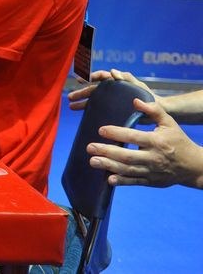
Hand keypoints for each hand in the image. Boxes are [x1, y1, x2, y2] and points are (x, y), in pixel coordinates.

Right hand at [68, 68, 155, 110]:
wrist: (158, 112)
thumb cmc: (151, 98)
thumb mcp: (139, 87)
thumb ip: (128, 79)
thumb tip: (113, 71)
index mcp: (118, 82)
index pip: (102, 77)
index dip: (91, 77)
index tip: (82, 80)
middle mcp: (113, 90)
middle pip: (94, 89)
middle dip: (82, 92)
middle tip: (70, 97)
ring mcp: (112, 100)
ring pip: (94, 99)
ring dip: (82, 101)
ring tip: (71, 106)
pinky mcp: (113, 110)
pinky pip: (98, 108)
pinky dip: (89, 109)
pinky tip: (82, 113)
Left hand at [87, 98, 202, 188]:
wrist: (194, 166)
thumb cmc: (178, 141)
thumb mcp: (169, 123)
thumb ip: (154, 110)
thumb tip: (135, 100)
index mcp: (157, 141)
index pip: (134, 137)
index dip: (116, 134)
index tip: (101, 129)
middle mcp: (153, 157)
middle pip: (127, 156)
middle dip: (107, 152)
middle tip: (89, 147)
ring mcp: (151, 171)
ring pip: (128, 170)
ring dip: (109, 166)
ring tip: (92, 161)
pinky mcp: (151, 181)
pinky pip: (134, 182)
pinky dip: (122, 181)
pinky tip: (108, 179)